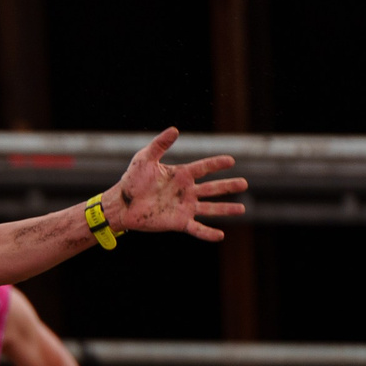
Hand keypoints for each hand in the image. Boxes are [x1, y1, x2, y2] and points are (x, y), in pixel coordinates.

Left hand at [99, 129, 247, 243]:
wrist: (121, 204)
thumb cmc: (131, 180)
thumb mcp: (145, 158)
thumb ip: (160, 145)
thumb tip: (175, 130)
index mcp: (181, 175)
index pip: (204, 168)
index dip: (217, 164)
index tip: (231, 161)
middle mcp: (186, 191)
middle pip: (213, 188)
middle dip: (229, 186)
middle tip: (245, 183)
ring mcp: (184, 207)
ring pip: (210, 208)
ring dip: (226, 209)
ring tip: (242, 209)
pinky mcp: (178, 222)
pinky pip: (196, 228)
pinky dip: (208, 233)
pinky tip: (221, 235)